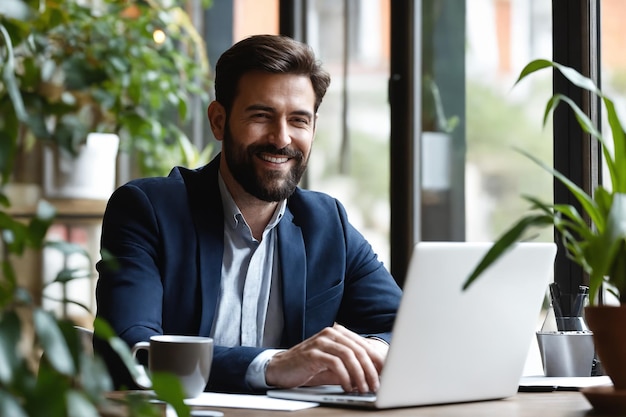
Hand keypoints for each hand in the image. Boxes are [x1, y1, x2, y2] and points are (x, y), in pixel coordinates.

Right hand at [264, 323, 386, 392]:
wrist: (281, 368)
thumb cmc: (310, 367)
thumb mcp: (335, 365)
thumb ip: (353, 366)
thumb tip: (376, 375)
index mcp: (339, 333)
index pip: (364, 345)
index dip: (377, 360)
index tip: (387, 374)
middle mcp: (331, 334)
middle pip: (359, 350)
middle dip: (371, 369)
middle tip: (377, 385)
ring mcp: (321, 342)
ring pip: (349, 355)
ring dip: (360, 374)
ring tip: (364, 388)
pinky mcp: (312, 353)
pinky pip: (335, 363)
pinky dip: (345, 377)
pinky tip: (348, 387)